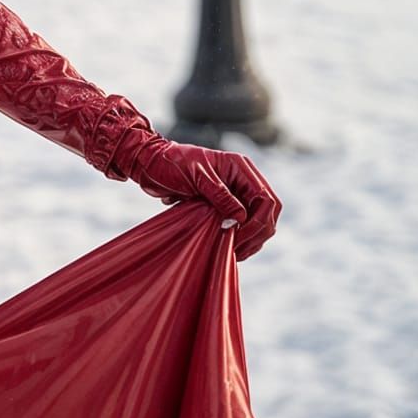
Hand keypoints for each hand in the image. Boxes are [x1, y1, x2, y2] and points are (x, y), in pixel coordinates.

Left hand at [122, 135, 281, 260]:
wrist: (150, 163)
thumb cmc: (171, 163)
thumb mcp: (196, 176)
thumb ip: (220, 195)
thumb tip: (241, 218)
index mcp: (241, 168)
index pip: (266, 199)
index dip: (258, 222)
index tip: (238, 236)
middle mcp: (243, 180)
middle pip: (267, 212)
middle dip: (257, 234)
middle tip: (238, 250)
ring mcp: (235, 193)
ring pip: (257, 221)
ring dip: (250, 239)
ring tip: (233, 253)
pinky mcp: (224, 204)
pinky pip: (241, 224)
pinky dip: (239, 237)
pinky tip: (228, 248)